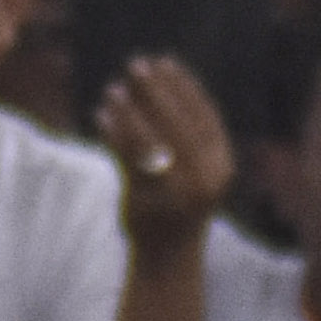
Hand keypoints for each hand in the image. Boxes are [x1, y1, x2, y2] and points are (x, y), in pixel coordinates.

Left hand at [95, 56, 236, 252]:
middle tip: (135, 65)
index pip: (203, 117)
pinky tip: (101, 117)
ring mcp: (176, 193)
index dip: (184, 87)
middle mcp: (204, 179)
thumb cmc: (180, 205)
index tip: (165, 62)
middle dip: (156, 91)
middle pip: (177, 125)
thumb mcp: (194, 170)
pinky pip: (128, 161)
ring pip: (150, 142)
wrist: (168, 258)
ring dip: (129, 112)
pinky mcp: (147, 202)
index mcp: (220, 166)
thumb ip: (186, 136)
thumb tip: (159, 84)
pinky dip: (114, 136)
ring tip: (112, 90)